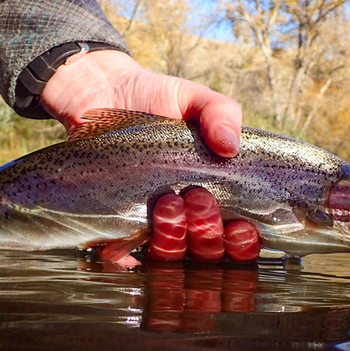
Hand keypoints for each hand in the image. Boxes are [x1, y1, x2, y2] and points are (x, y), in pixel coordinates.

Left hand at [41, 50, 258, 261]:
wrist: (105, 93)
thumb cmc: (157, 100)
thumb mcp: (195, 99)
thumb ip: (222, 113)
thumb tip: (230, 145)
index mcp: (218, 195)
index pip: (240, 237)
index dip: (244, 242)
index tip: (239, 225)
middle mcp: (188, 217)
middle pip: (209, 253)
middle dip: (208, 231)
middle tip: (197, 196)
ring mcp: (153, 225)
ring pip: (171, 257)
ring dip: (175, 239)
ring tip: (167, 202)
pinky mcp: (117, 226)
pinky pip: (124, 255)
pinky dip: (126, 253)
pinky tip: (128, 237)